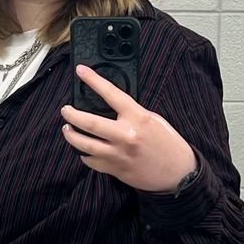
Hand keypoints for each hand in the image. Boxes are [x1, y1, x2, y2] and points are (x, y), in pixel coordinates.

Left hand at [61, 64, 197, 192]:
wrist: (178, 172)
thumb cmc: (167, 143)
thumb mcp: (153, 119)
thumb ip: (132, 112)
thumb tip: (109, 105)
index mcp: (138, 117)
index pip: (111, 93)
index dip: (93, 80)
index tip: (81, 71)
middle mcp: (126, 135)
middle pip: (90, 123)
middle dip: (72, 114)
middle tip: (66, 110)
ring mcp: (119, 154)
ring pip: (85, 145)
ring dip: (71, 135)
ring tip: (67, 129)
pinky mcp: (116, 169)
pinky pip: (92, 162)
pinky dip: (84, 155)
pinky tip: (83, 150)